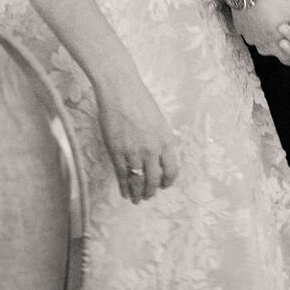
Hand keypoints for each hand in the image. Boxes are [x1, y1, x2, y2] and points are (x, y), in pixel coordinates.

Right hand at [95, 73, 179, 203]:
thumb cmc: (139, 99)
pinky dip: (124, 187)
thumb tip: (158, 155)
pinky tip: (124, 192)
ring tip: (136, 199)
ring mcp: (134, 152)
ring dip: (138, 193)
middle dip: (151, 191)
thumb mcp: (158, 120)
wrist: (120, 90)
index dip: (168, 181)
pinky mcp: (117, 152)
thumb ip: (160, 139)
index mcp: (166, 140)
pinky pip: (122, 175)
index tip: (164, 185)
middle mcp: (152, 149)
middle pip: (154, 179)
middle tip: (148, 196)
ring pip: (138, 181)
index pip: (172, 169)